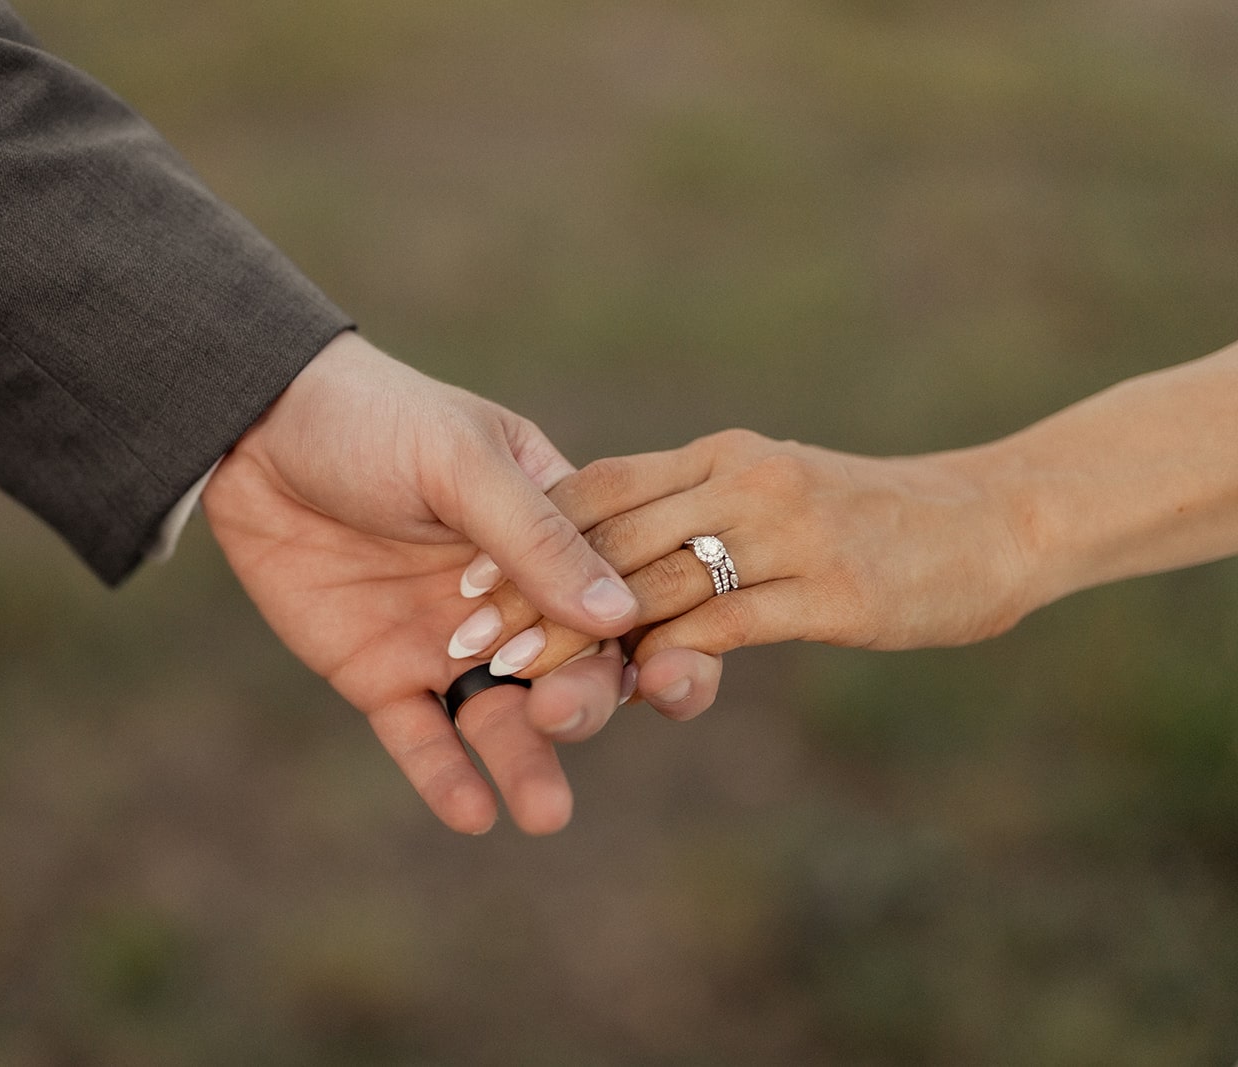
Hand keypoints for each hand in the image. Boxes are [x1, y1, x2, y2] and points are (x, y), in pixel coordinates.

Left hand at [200, 332, 637, 833]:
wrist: (255, 429)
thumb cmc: (373, 417)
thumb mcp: (460, 461)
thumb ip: (535, 536)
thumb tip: (621, 616)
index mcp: (555, 533)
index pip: (619, 600)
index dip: (647, 645)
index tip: (662, 681)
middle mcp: (513, 598)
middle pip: (571, 669)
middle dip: (580, 704)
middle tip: (561, 716)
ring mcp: (448, 641)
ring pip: (502, 717)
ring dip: (527, 764)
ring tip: (544, 812)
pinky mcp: (382, 675)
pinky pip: (422, 738)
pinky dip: (446, 776)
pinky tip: (470, 812)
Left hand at [456, 429, 1032, 724]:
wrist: (1002, 518)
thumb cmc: (883, 513)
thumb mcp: (779, 492)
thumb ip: (701, 513)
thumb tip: (618, 564)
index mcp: (720, 453)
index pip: (599, 487)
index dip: (528, 537)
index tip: (467, 584)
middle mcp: (742, 480)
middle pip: (609, 539)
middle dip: (527, 594)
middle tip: (461, 641)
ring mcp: (787, 531)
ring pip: (652, 590)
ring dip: (574, 640)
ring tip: (511, 683)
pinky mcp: (829, 591)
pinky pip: (724, 629)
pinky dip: (666, 664)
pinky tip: (621, 698)